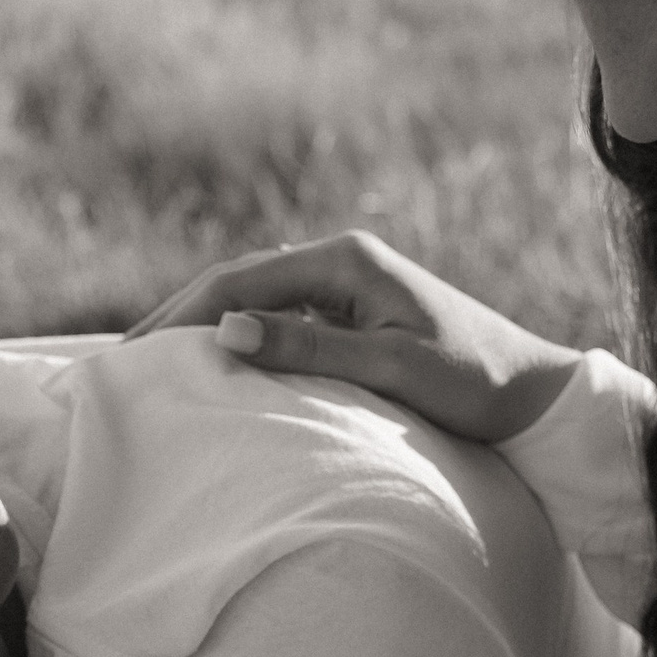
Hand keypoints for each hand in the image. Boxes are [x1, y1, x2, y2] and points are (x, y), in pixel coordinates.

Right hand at [127, 228, 580, 444]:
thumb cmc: (475, 382)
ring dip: (202, 328)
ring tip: (152, 367)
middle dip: (177, 319)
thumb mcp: (391, 366)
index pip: (237, 279)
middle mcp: (340, 262)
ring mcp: (346, 287)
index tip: (133, 354)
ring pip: (252, 301)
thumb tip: (224, 330)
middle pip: (236, 282)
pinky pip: (277, 321)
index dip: (179, 314)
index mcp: (345, 260)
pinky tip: (211, 369)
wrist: (536, 395)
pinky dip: (237, 340)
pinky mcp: (353, 315)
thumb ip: (308, 347)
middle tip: (121, 363)